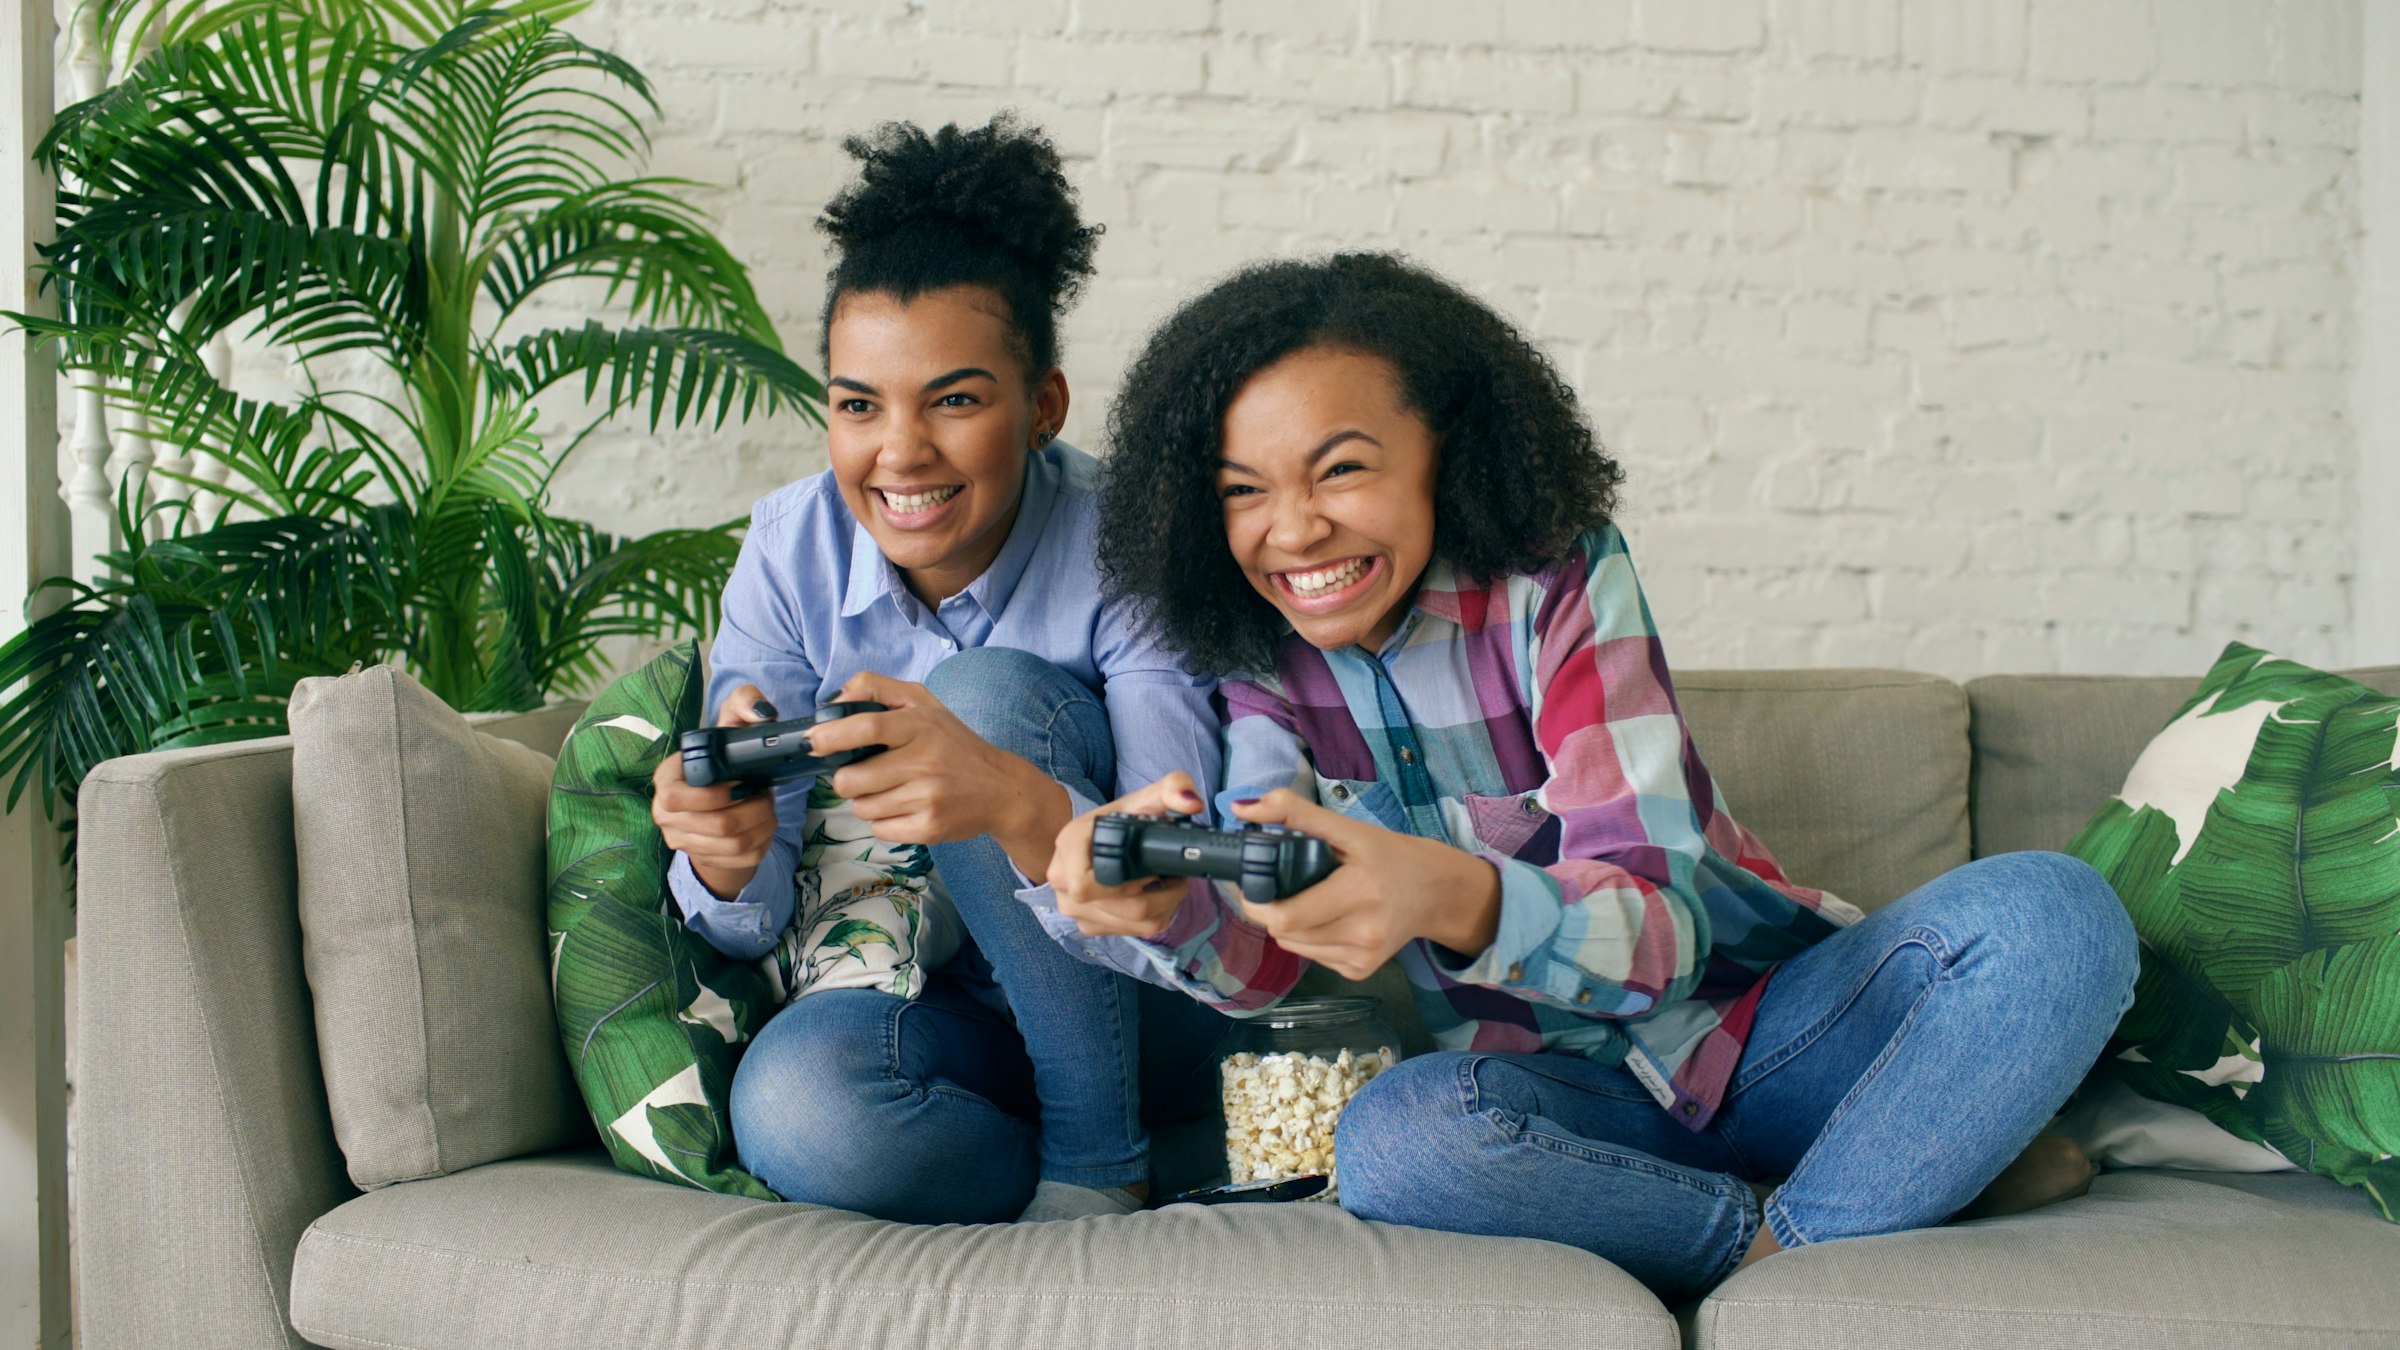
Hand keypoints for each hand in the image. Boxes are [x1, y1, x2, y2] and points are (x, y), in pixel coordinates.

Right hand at [650, 684, 782, 899]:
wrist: (723, 795)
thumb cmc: (724, 755)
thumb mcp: (732, 722)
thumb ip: (745, 703)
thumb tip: (762, 713)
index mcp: (665, 780)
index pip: (677, 798)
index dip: (717, 795)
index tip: (743, 783)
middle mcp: (665, 814)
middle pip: (718, 826)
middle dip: (754, 810)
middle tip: (766, 796)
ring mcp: (683, 840)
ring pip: (734, 844)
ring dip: (763, 825)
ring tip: (768, 807)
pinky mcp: (706, 859)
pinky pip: (743, 858)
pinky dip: (764, 841)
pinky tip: (764, 824)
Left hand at [810, 671, 1071, 876]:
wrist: (1002, 789)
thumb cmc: (953, 743)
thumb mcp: (923, 702)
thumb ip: (877, 689)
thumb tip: (834, 701)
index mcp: (921, 726)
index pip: (868, 728)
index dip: (832, 736)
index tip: (814, 742)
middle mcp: (925, 762)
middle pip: (852, 780)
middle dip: (845, 779)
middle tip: (862, 773)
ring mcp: (927, 799)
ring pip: (862, 808)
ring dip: (866, 801)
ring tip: (892, 789)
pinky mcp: (929, 829)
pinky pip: (880, 830)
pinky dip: (884, 821)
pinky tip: (905, 808)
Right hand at [1048, 772, 1211, 937]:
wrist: (1095, 839)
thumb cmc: (1120, 819)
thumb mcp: (1148, 797)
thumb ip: (1174, 788)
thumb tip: (1191, 803)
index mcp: (1069, 845)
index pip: (1087, 884)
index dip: (1132, 881)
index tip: (1153, 867)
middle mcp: (1063, 883)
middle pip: (1127, 908)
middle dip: (1163, 893)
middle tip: (1172, 874)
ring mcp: (1074, 910)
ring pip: (1136, 923)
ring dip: (1163, 905)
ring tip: (1166, 882)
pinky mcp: (1090, 927)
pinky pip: (1133, 932)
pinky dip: (1155, 916)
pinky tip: (1155, 896)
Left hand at [1226, 789, 1501, 980]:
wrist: (1436, 891)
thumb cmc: (1389, 856)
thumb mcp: (1346, 827)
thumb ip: (1293, 812)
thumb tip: (1240, 807)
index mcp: (1359, 892)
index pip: (1287, 916)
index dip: (1259, 902)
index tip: (1255, 883)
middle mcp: (1363, 932)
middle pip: (1284, 933)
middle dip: (1273, 910)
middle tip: (1279, 887)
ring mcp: (1363, 957)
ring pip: (1294, 947)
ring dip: (1290, 926)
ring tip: (1310, 900)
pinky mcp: (1361, 971)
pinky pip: (1314, 957)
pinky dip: (1310, 939)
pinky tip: (1328, 920)